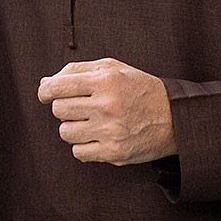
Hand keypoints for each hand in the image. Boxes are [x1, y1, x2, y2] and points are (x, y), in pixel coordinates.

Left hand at [37, 58, 175, 164]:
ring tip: (90, 122)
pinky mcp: (114, 152)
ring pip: (65, 132)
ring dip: (73, 127)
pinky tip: (96, 137)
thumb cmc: (139, 89)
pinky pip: (78, 152)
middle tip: (80, 107)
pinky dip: (83, 146)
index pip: (57, 87)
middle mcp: (106, 105)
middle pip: (59, 109)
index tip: (46, 94)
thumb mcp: (112, 68)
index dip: (46, 91)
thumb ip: (77, 70)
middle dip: (65, 107)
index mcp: (104, 81)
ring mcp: (110, 131)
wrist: (174, 117)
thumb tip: (45, 84)